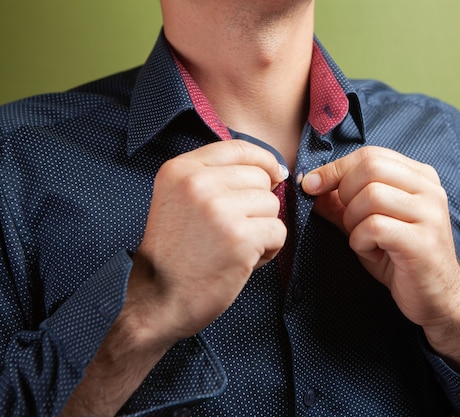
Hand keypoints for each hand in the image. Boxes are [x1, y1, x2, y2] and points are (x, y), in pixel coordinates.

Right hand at [131, 140, 287, 345]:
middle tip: (233, 231)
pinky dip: (269, 250)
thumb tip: (273, 171)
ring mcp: (219, 210)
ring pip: (272, 205)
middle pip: (260, 178)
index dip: (263, 160)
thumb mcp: (179, 201)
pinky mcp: (239, 238)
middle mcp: (198, 183)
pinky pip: (279, 232)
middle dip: (258, 205)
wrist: (156, 302)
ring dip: (263, 229)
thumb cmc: (174, 255)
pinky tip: (242, 262)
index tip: (274, 175)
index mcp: (180, 170)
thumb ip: (214, 179)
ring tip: (234, 248)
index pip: (238, 147)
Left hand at [302, 146, 459, 370]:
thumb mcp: (367, 225)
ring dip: (352, 220)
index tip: (310, 185)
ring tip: (363, 239)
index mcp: (420, 177)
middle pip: (370, 167)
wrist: (437, 298)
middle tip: (347, 220)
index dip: (335, 168)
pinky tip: (371, 251)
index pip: (371, 154)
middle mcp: (429, 189)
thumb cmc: (400, 258)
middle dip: (344, 193)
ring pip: (371, 196)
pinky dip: (360, 240)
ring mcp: (430, 214)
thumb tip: (309, 184)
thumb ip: (341, 203)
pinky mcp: (422, 241)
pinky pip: (375, 226)